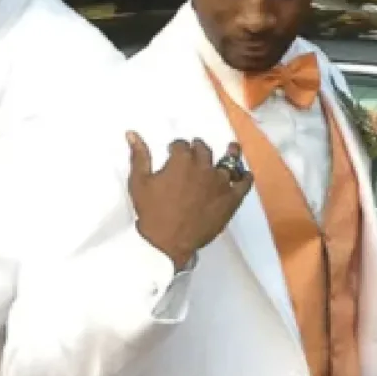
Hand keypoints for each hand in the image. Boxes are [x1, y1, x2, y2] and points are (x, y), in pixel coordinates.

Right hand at [126, 133, 253, 269]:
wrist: (168, 242)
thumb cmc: (151, 212)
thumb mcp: (139, 182)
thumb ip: (139, 156)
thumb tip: (132, 134)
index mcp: (181, 160)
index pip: (181, 145)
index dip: (176, 147)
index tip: (174, 151)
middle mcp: (203, 167)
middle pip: (203, 150)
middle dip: (198, 149)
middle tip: (195, 153)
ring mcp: (220, 182)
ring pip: (229, 161)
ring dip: (228, 155)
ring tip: (231, 150)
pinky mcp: (231, 199)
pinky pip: (244, 183)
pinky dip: (244, 177)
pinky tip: (243, 174)